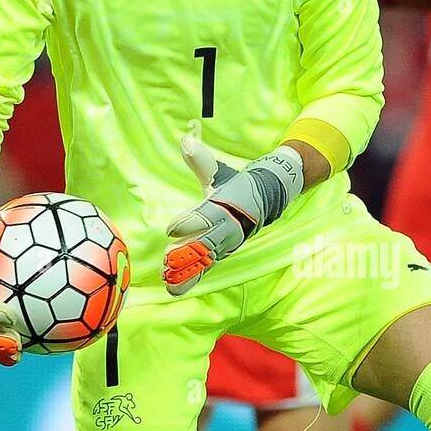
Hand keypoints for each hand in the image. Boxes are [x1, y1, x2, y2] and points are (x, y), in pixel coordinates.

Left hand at [163, 138, 302, 295]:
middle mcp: (226, 229)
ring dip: (186, 271)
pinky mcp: (220, 254)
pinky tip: (174, 290)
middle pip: (205, 244)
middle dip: (186, 254)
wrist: (264, 200)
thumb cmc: (235, 184)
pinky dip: (191, 280)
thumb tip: (186, 140)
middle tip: (165, 260)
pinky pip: (205, 269)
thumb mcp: (219, 172)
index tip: (170, 229)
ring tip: (167, 281)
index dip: (188, 223)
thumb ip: (201, 160)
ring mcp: (224, 244)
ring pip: (205, 261)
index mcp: (224, 207)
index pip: (205, 217)